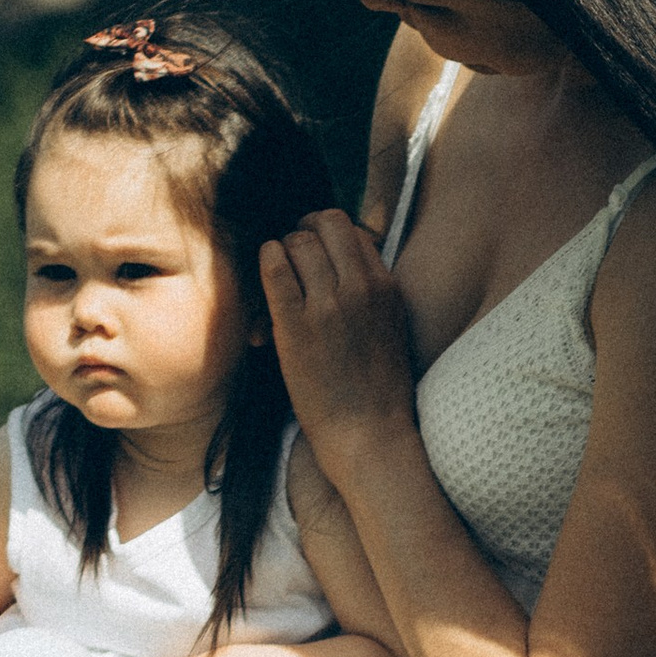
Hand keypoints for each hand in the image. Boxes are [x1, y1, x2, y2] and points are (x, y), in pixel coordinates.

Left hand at [261, 209, 418, 470]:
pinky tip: (266, 268)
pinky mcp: (295, 326)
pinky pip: (275, 271)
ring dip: (282, 249)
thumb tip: (343, 267)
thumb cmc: (377, 389)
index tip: (316, 248)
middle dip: (305, 230)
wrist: (368, 433)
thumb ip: (372, 294)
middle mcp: (360, 288)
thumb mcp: (389, 328)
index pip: (354, 231)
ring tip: (277, 269)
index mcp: (386, 287)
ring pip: (298, 242)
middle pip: (327, 223)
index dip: (329, 234)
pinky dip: (266, 260)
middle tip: (292, 248)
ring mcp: (327, 306)